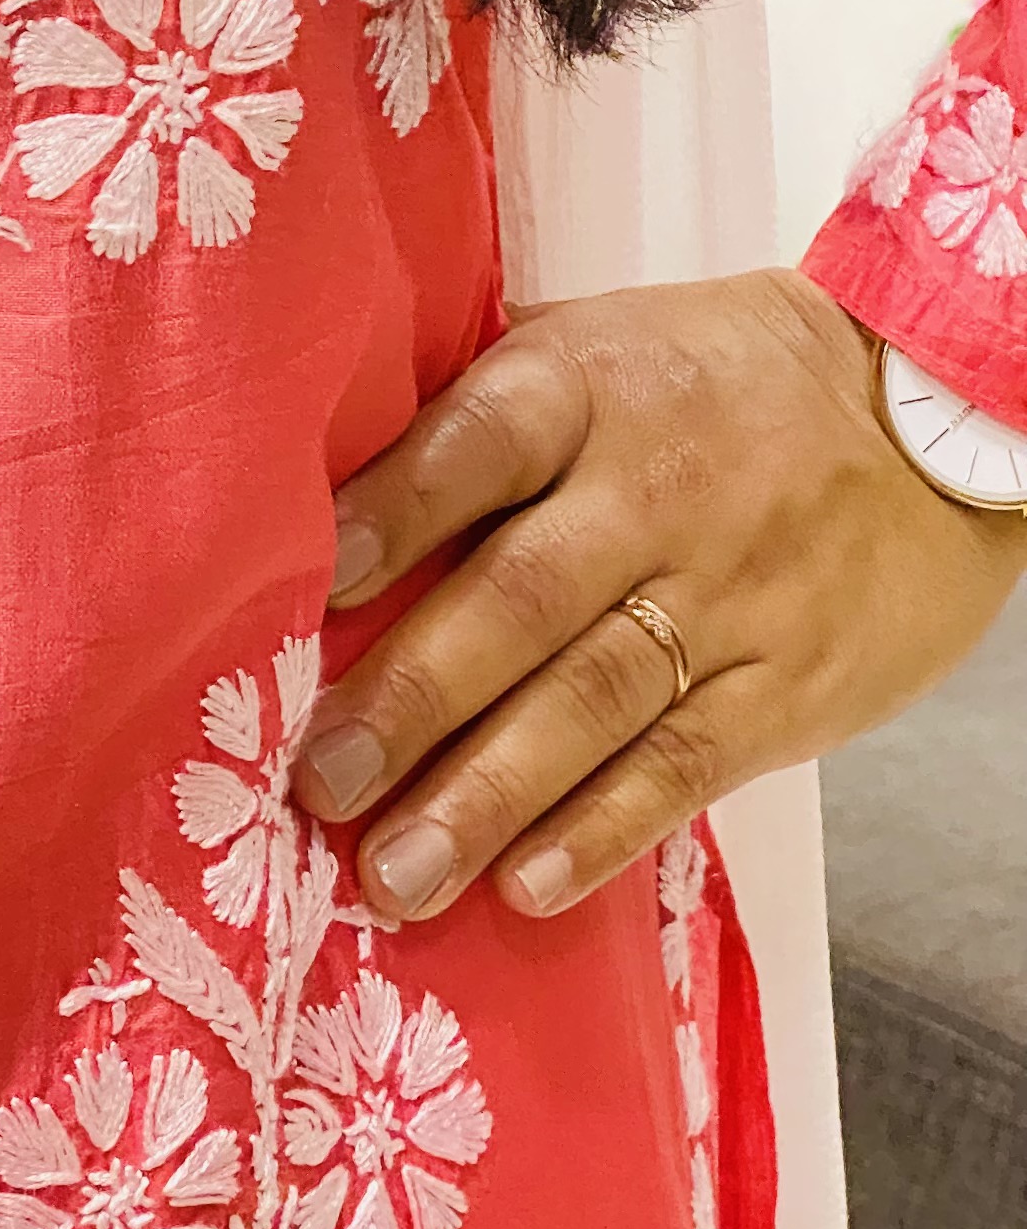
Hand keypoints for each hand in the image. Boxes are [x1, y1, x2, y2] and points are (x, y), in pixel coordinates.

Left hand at [295, 270, 1026, 922]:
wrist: (923, 408)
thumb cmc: (708, 380)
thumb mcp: (595, 343)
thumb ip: (473, 400)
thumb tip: (310, 468)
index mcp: (586, 390)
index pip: (479, 444)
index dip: (393, 510)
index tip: (305, 583)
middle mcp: (653, 494)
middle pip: (522, 598)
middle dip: (412, 699)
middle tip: (323, 782)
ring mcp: (728, 598)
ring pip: (594, 704)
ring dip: (487, 798)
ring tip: (396, 874)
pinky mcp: (788, 688)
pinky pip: (685, 767)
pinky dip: (603, 831)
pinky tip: (526, 885)